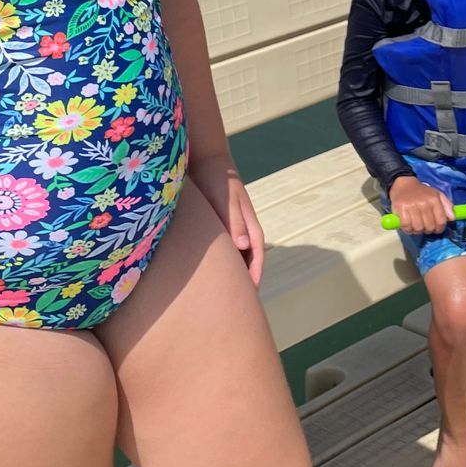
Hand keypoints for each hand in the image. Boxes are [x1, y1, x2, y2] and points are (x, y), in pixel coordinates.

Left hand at [196, 154, 265, 283]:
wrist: (208, 163)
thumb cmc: (219, 180)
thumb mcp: (226, 200)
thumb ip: (234, 221)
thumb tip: (243, 246)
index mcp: (250, 226)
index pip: (256, 257)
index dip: (253, 277)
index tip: (249, 296)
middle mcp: (244, 231)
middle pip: (248, 261)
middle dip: (244, 281)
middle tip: (235, 303)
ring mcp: (233, 229)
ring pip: (236, 257)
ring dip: (233, 273)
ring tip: (222, 293)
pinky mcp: (221, 227)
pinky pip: (224, 251)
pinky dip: (221, 263)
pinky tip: (210, 272)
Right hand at [388, 175, 453, 234]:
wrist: (404, 185)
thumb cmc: (422, 192)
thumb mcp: (437, 195)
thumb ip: (447, 206)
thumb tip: (452, 218)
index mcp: (434, 200)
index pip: (441, 221)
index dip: (439, 229)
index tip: (436, 229)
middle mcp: (424, 203)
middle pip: (429, 227)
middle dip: (428, 230)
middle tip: (424, 227)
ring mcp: (412, 206)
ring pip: (418, 228)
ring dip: (417, 231)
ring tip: (416, 226)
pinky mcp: (401, 209)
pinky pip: (406, 226)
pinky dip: (407, 229)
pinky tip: (408, 225)